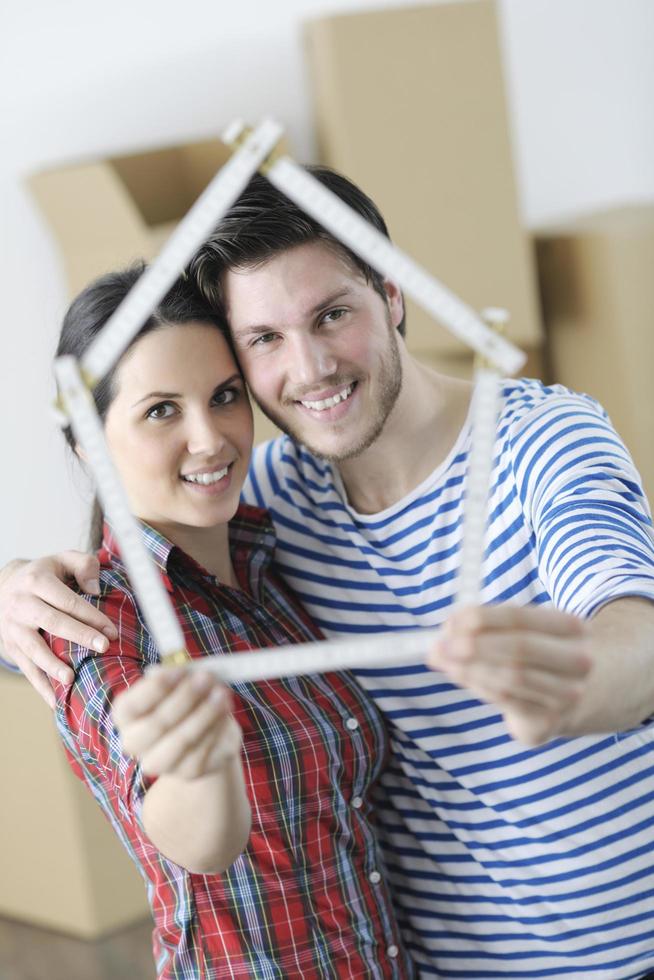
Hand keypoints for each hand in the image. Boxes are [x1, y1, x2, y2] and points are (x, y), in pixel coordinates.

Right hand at [0, 553, 117, 707]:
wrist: (1, 587)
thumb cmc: (42, 574)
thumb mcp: (61, 559)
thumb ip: (83, 565)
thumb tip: (95, 588)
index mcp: (36, 581)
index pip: (66, 600)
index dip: (90, 615)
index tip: (111, 631)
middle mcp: (21, 604)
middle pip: (51, 622)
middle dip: (78, 636)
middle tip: (103, 647)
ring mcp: (12, 627)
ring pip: (32, 648)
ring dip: (52, 666)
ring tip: (71, 679)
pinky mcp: (10, 646)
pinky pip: (25, 667)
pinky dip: (39, 686)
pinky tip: (55, 701)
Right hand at [113, 667, 241, 779]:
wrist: (206, 728)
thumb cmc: (186, 697)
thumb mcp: (181, 680)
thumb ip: (178, 675)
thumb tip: (181, 672)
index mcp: (126, 715)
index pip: (132, 705)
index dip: (157, 688)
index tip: (181, 671)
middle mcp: (135, 742)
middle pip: (156, 724)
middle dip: (185, 698)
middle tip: (207, 678)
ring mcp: (159, 762)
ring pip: (181, 740)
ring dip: (205, 714)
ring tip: (222, 693)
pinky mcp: (187, 772)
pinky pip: (204, 750)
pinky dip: (217, 727)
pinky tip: (225, 710)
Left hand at [428, 605, 592, 744]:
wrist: (591, 692)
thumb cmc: (544, 651)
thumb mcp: (530, 629)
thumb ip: (489, 626)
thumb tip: (445, 631)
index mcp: (572, 627)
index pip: (520, 618)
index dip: (481, 619)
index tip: (451, 621)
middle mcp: (577, 662)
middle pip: (519, 650)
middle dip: (475, 646)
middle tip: (441, 645)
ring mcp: (567, 696)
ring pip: (509, 680)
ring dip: (469, 669)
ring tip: (443, 660)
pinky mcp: (549, 723)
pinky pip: (505, 703)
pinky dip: (478, 686)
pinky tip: (460, 676)